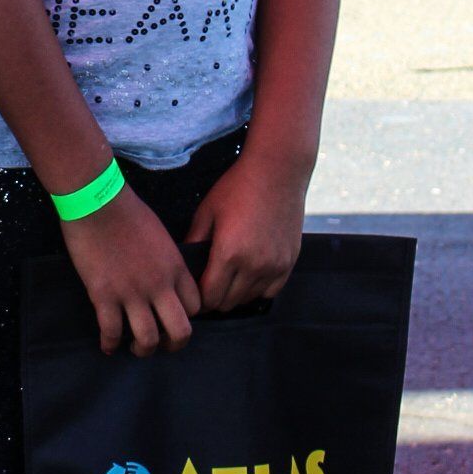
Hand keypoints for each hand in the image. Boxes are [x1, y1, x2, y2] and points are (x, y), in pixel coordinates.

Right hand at [62, 185, 199, 356]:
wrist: (97, 202)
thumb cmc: (128, 211)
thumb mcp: (160, 235)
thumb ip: (167, 260)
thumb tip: (165, 276)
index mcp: (175, 268)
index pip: (195, 306)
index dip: (187, 317)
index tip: (175, 318)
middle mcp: (159, 285)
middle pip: (180, 331)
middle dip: (173, 345)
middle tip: (163, 345)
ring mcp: (132, 293)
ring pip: (148, 339)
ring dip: (143, 349)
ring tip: (136, 348)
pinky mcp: (104, 295)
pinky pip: (112, 331)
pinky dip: (110, 344)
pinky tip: (107, 346)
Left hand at [184, 147, 306, 311]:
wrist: (278, 171)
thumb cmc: (238, 187)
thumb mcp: (207, 211)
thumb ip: (193, 241)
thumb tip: (183, 266)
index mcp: (228, 254)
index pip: (209, 297)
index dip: (197, 300)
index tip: (192, 294)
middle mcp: (253, 265)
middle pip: (228, 303)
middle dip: (214, 299)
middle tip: (206, 287)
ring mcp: (274, 265)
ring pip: (249, 299)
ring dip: (235, 294)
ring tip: (226, 280)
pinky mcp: (289, 262)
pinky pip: (271, 292)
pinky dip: (257, 289)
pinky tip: (248, 276)